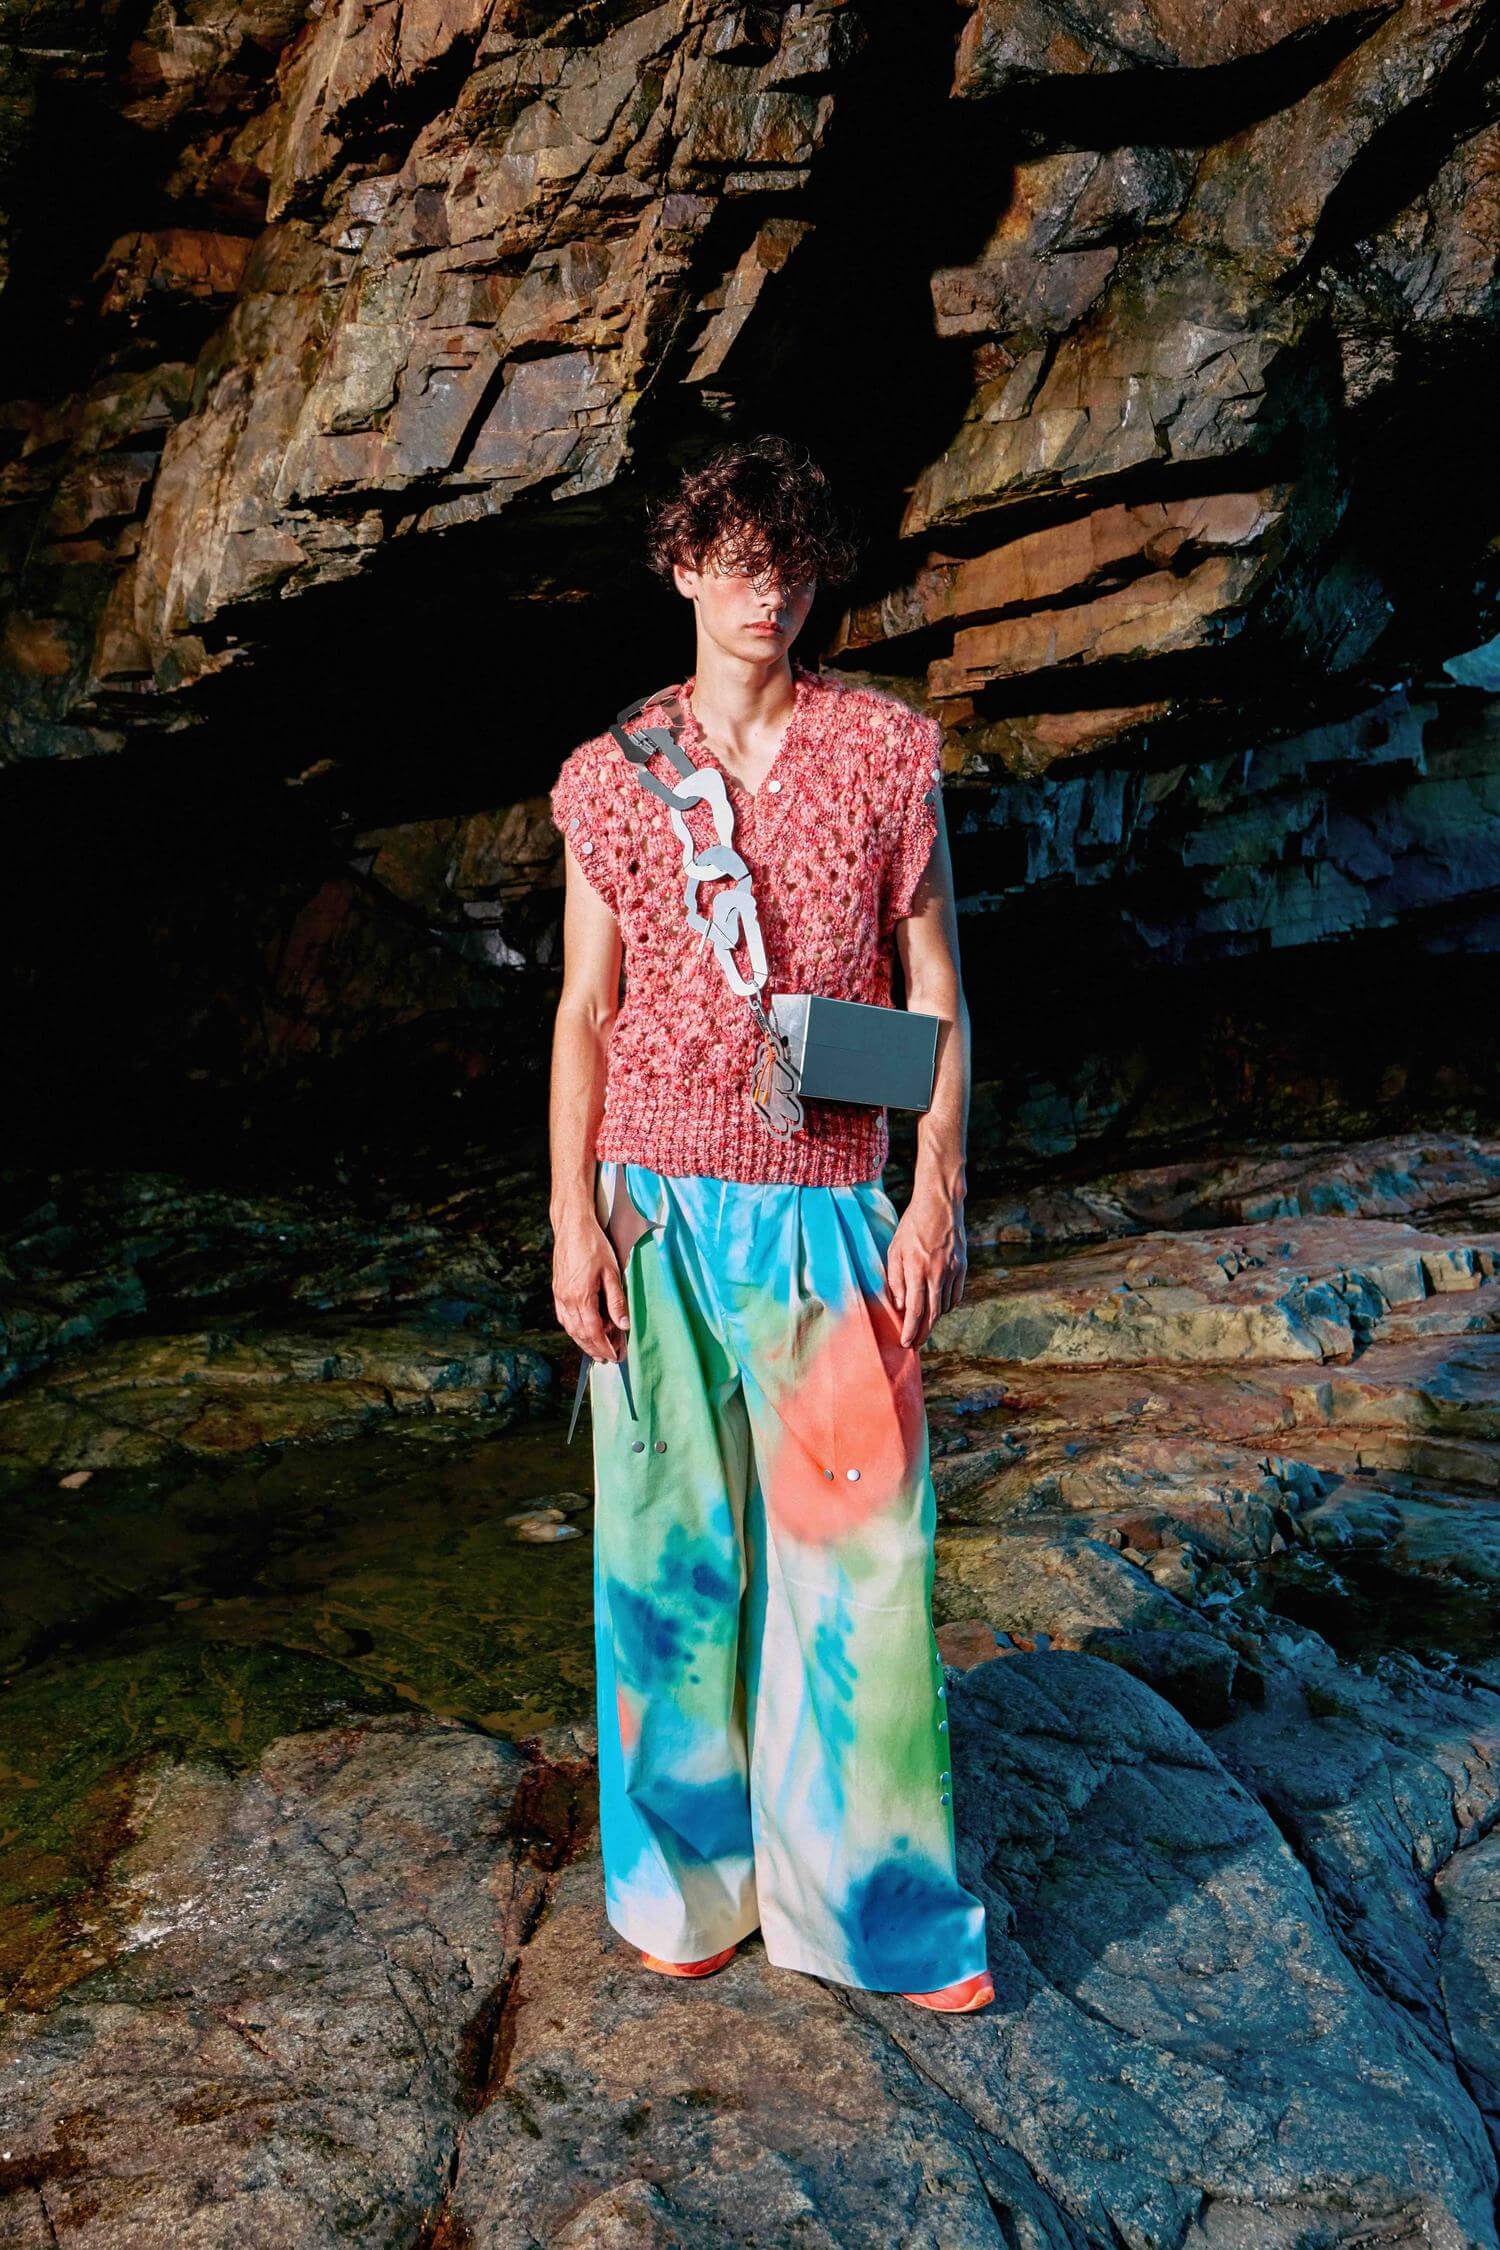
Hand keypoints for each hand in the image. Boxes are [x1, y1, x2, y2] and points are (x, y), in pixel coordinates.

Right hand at [553, 1214, 629, 1361]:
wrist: (572, 1226)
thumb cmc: (594, 1245)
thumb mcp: (612, 1272)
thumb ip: (616, 1301)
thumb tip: (624, 1325)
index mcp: (581, 1297)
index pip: (593, 1332)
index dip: (604, 1347)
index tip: (615, 1357)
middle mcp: (567, 1300)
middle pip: (580, 1334)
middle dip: (594, 1349)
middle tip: (608, 1359)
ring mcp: (559, 1295)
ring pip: (570, 1328)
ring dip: (583, 1342)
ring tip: (596, 1351)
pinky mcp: (557, 1290)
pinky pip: (564, 1317)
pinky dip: (573, 1329)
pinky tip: (581, 1331)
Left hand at [887, 1183, 966, 1349]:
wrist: (940, 1204)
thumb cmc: (912, 1226)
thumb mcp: (895, 1249)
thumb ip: (895, 1278)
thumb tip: (899, 1304)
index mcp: (917, 1270)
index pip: (915, 1309)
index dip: (910, 1330)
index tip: (906, 1343)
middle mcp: (936, 1273)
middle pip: (933, 1314)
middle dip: (924, 1333)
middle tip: (916, 1345)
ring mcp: (952, 1271)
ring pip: (945, 1306)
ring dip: (935, 1320)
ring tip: (925, 1327)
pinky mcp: (962, 1267)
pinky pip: (956, 1294)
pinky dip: (948, 1305)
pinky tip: (940, 1308)